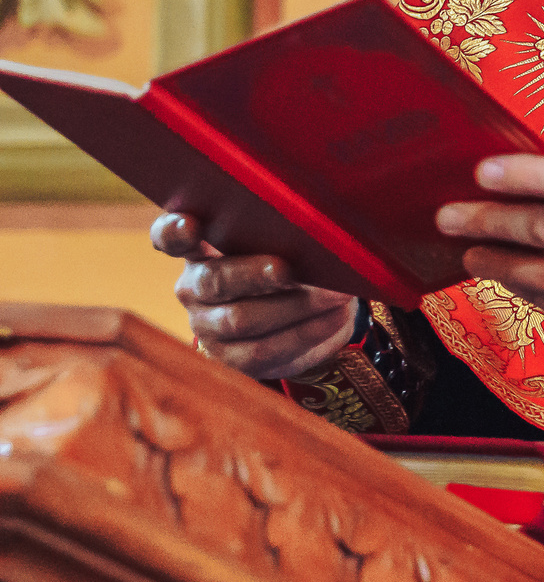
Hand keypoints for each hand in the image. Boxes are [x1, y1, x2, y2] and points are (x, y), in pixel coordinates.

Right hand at [151, 211, 357, 379]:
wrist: (298, 313)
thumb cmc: (286, 259)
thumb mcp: (278, 240)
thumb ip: (281, 231)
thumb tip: (318, 230)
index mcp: (199, 248)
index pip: (170, 237)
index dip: (174, 231)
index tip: (190, 223)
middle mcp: (194, 287)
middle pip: (214, 280)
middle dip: (254, 274)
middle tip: (287, 268)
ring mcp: (208, 325)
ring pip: (242, 318)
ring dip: (295, 306)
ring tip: (335, 293)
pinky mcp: (231, 358)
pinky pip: (265, 349)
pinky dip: (305, 332)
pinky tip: (333, 318)